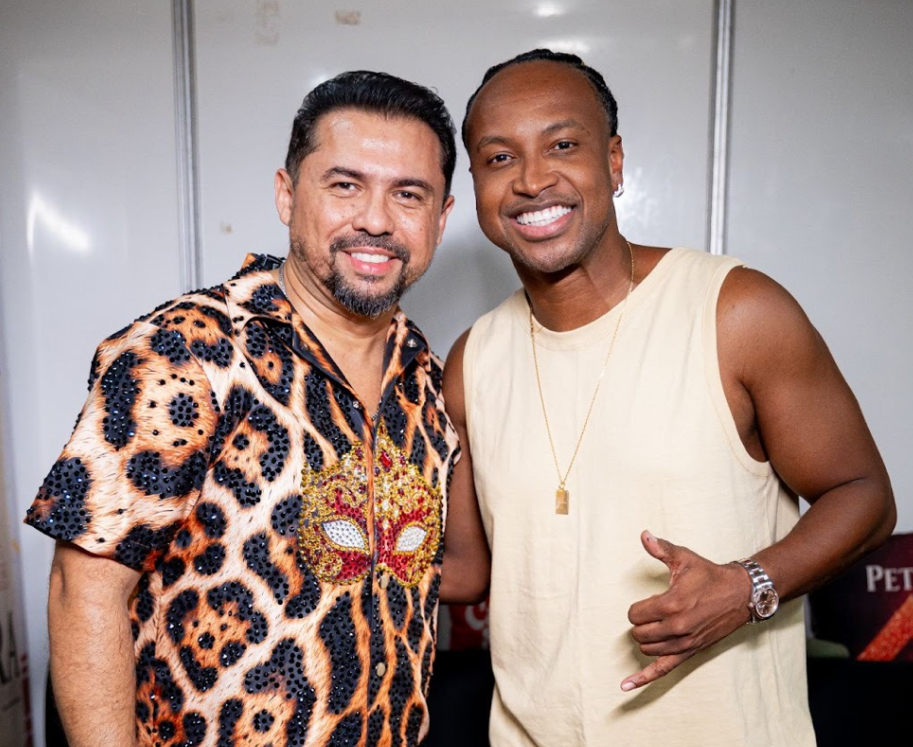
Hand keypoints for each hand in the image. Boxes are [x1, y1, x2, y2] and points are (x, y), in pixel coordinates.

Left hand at [620, 530, 750, 691]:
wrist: (739, 594)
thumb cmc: (709, 575)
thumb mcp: (684, 558)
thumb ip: (661, 548)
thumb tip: (644, 535)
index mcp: (671, 604)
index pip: (635, 615)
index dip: (637, 608)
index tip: (650, 600)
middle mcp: (676, 627)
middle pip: (639, 633)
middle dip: (641, 622)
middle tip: (654, 611)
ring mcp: (683, 643)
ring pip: (647, 650)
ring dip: (646, 638)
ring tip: (657, 625)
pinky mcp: (690, 652)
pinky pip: (663, 671)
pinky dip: (643, 680)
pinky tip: (626, 686)